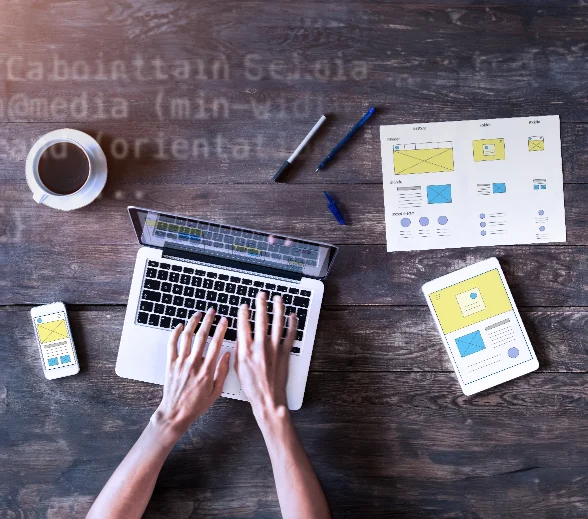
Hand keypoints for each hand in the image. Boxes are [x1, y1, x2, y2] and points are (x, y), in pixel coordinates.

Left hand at [151, 309, 230, 442]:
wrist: (175, 413)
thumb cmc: (196, 405)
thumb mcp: (216, 391)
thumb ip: (222, 372)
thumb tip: (227, 355)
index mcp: (207, 371)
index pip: (216, 344)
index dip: (221, 330)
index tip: (224, 320)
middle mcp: (193, 364)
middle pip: (201, 336)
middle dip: (208, 321)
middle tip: (212, 311)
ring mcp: (180, 363)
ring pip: (186, 337)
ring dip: (193, 323)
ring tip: (198, 314)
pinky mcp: (170, 364)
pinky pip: (172, 345)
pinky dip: (175, 333)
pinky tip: (179, 326)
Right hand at [235, 292, 296, 414]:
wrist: (268, 399)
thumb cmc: (252, 387)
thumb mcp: (238, 369)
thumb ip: (239, 350)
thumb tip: (240, 336)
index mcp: (246, 350)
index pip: (244, 325)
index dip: (243, 313)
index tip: (244, 306)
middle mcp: (260, 346)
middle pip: (261, 319)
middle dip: (261, 304)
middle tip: (262, 294)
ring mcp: (274, 348)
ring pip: (277, 323)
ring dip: (278, 308)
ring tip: (278, 299)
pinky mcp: (286, 353)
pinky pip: (291, 334)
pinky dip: (293, 324)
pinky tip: (292, 316)